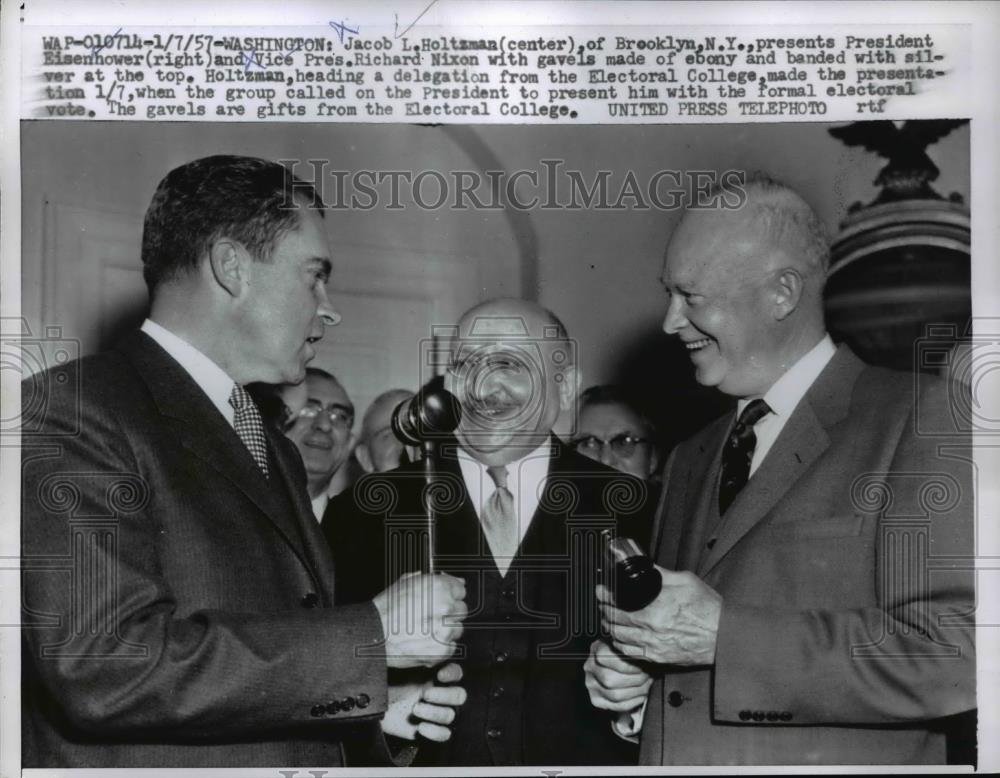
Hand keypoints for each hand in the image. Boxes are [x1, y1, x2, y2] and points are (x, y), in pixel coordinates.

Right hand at [372, 572, 466, 667]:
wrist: (373, 635)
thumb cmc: (386, 609)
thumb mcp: (406, 583)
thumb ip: (433, 580)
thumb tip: (454, 580)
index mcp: (438, 587)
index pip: (460, 590)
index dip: (450, 595)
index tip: (442, 601)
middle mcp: (445, 607)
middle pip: (461, 609)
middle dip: (448, 613)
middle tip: (430, 617)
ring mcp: (445, 629)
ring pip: (457, 628)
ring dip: (445, 630)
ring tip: (425, 630)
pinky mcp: (442, 650)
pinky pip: (452, 646)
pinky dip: (441, 646)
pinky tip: (425, 642)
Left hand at [381, 662, 466, 741]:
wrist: (376, 706)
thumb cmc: (387, 684)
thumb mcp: (398, 667)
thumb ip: (412, 659)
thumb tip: (418, 649)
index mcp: (435, 676)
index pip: (456, 673)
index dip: (452, 674)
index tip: (439, 675)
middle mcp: (439, 694)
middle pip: (459, 695)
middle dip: (444, 695)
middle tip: (425, 695)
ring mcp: (436, 712)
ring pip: (451, 715)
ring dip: (434, 713)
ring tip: (416, 709)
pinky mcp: (430, 729)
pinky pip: (444, 734)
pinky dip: (435, 732)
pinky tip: (421, 727)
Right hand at [583, 639, 651, 712]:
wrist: (622, 667)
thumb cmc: (629, 655)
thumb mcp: (628, 646)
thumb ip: (632, 649)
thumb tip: (643, 657)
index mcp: (597, 648)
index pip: (605, 658)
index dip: (626, 665)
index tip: (642, 666)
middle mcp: (590, 666)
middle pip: (610, 679)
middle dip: (634, 680)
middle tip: (647, 676)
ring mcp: (591, 684)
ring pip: (614, 695)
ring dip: (636, 691)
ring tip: (646, 685)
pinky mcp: (596, 699)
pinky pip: (617, 706)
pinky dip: (634, 702)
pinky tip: (641, 695)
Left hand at [598, 565, 721, 665]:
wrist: (724, 638)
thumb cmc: (709, 610)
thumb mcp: (686, 582)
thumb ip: (661, 574)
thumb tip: (644, 567)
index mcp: (657, 606)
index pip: (619, 602)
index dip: (605, 595)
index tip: (601, 590)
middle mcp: (652, 628)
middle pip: (614, 620)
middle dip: (603, 610)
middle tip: (602, 602)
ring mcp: (653, 645)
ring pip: (618, 638)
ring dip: (608, 627)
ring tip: (607, 618)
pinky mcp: (657, 658)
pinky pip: (628, 653)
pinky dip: (619, 644)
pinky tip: (619, 637)